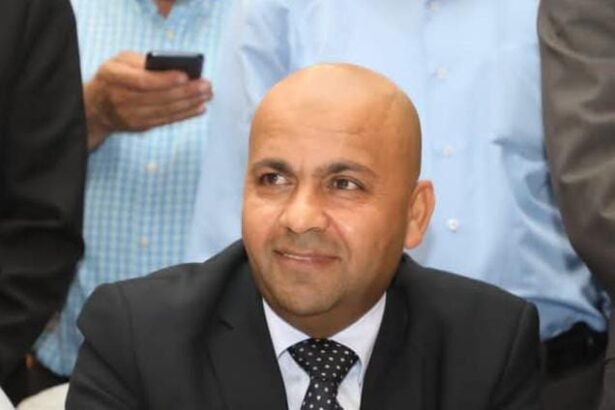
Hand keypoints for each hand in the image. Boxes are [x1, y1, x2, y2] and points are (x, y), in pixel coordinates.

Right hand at [84, 51, 211, 149]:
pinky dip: (184, 114)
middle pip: (159, 98)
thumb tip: (173, 67)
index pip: (143, 81)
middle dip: (186, 92)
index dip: (165, 80)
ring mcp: (130, 116)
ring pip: (165, 111)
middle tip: (206, 86)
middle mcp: (120, 98)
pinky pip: (166, 121)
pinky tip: (198, 108)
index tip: (186, 76)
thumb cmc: (114, 77)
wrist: (95, 106)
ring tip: (207, 95)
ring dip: (190, 103)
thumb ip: (142, 62)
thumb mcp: (120, 61)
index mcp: (113, 76)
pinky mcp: (140, 126)